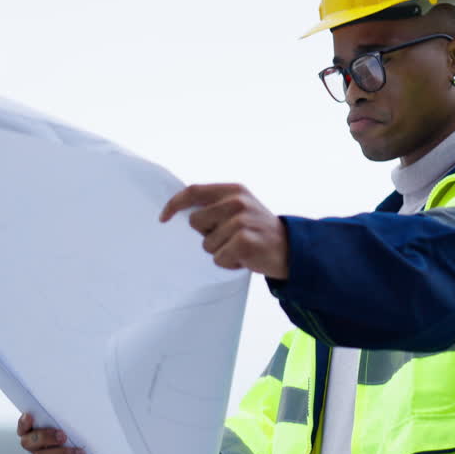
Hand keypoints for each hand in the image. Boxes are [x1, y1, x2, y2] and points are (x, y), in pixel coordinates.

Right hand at [17, 413, 85, 453]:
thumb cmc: (95, 453)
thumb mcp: (87, 436)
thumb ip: (76, 426)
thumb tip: (78, 413)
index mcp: (46, 439)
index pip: (27, 430)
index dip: (24, 424)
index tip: (30, 416)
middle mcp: (42, 453)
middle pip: (28, 442)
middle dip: (44, 437)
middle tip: (63, 436)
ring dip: (62, 453)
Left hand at [159, 183, 289, 279]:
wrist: (291, 250)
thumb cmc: (258, 231)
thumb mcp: (240, 208)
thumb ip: (215, 205)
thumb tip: (181, 213)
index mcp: (233, 190)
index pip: (194, 191)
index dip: (174, 204)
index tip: (163, 218)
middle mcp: (237, 202)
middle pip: (196, 222)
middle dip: (206, 235)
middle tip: (228, 238)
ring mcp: (241, 221)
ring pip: (207, 244)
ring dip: (220, 252)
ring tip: (239, 248)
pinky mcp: (244, 241)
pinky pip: (219, 258)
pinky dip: (229, 263)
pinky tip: (244, 258)